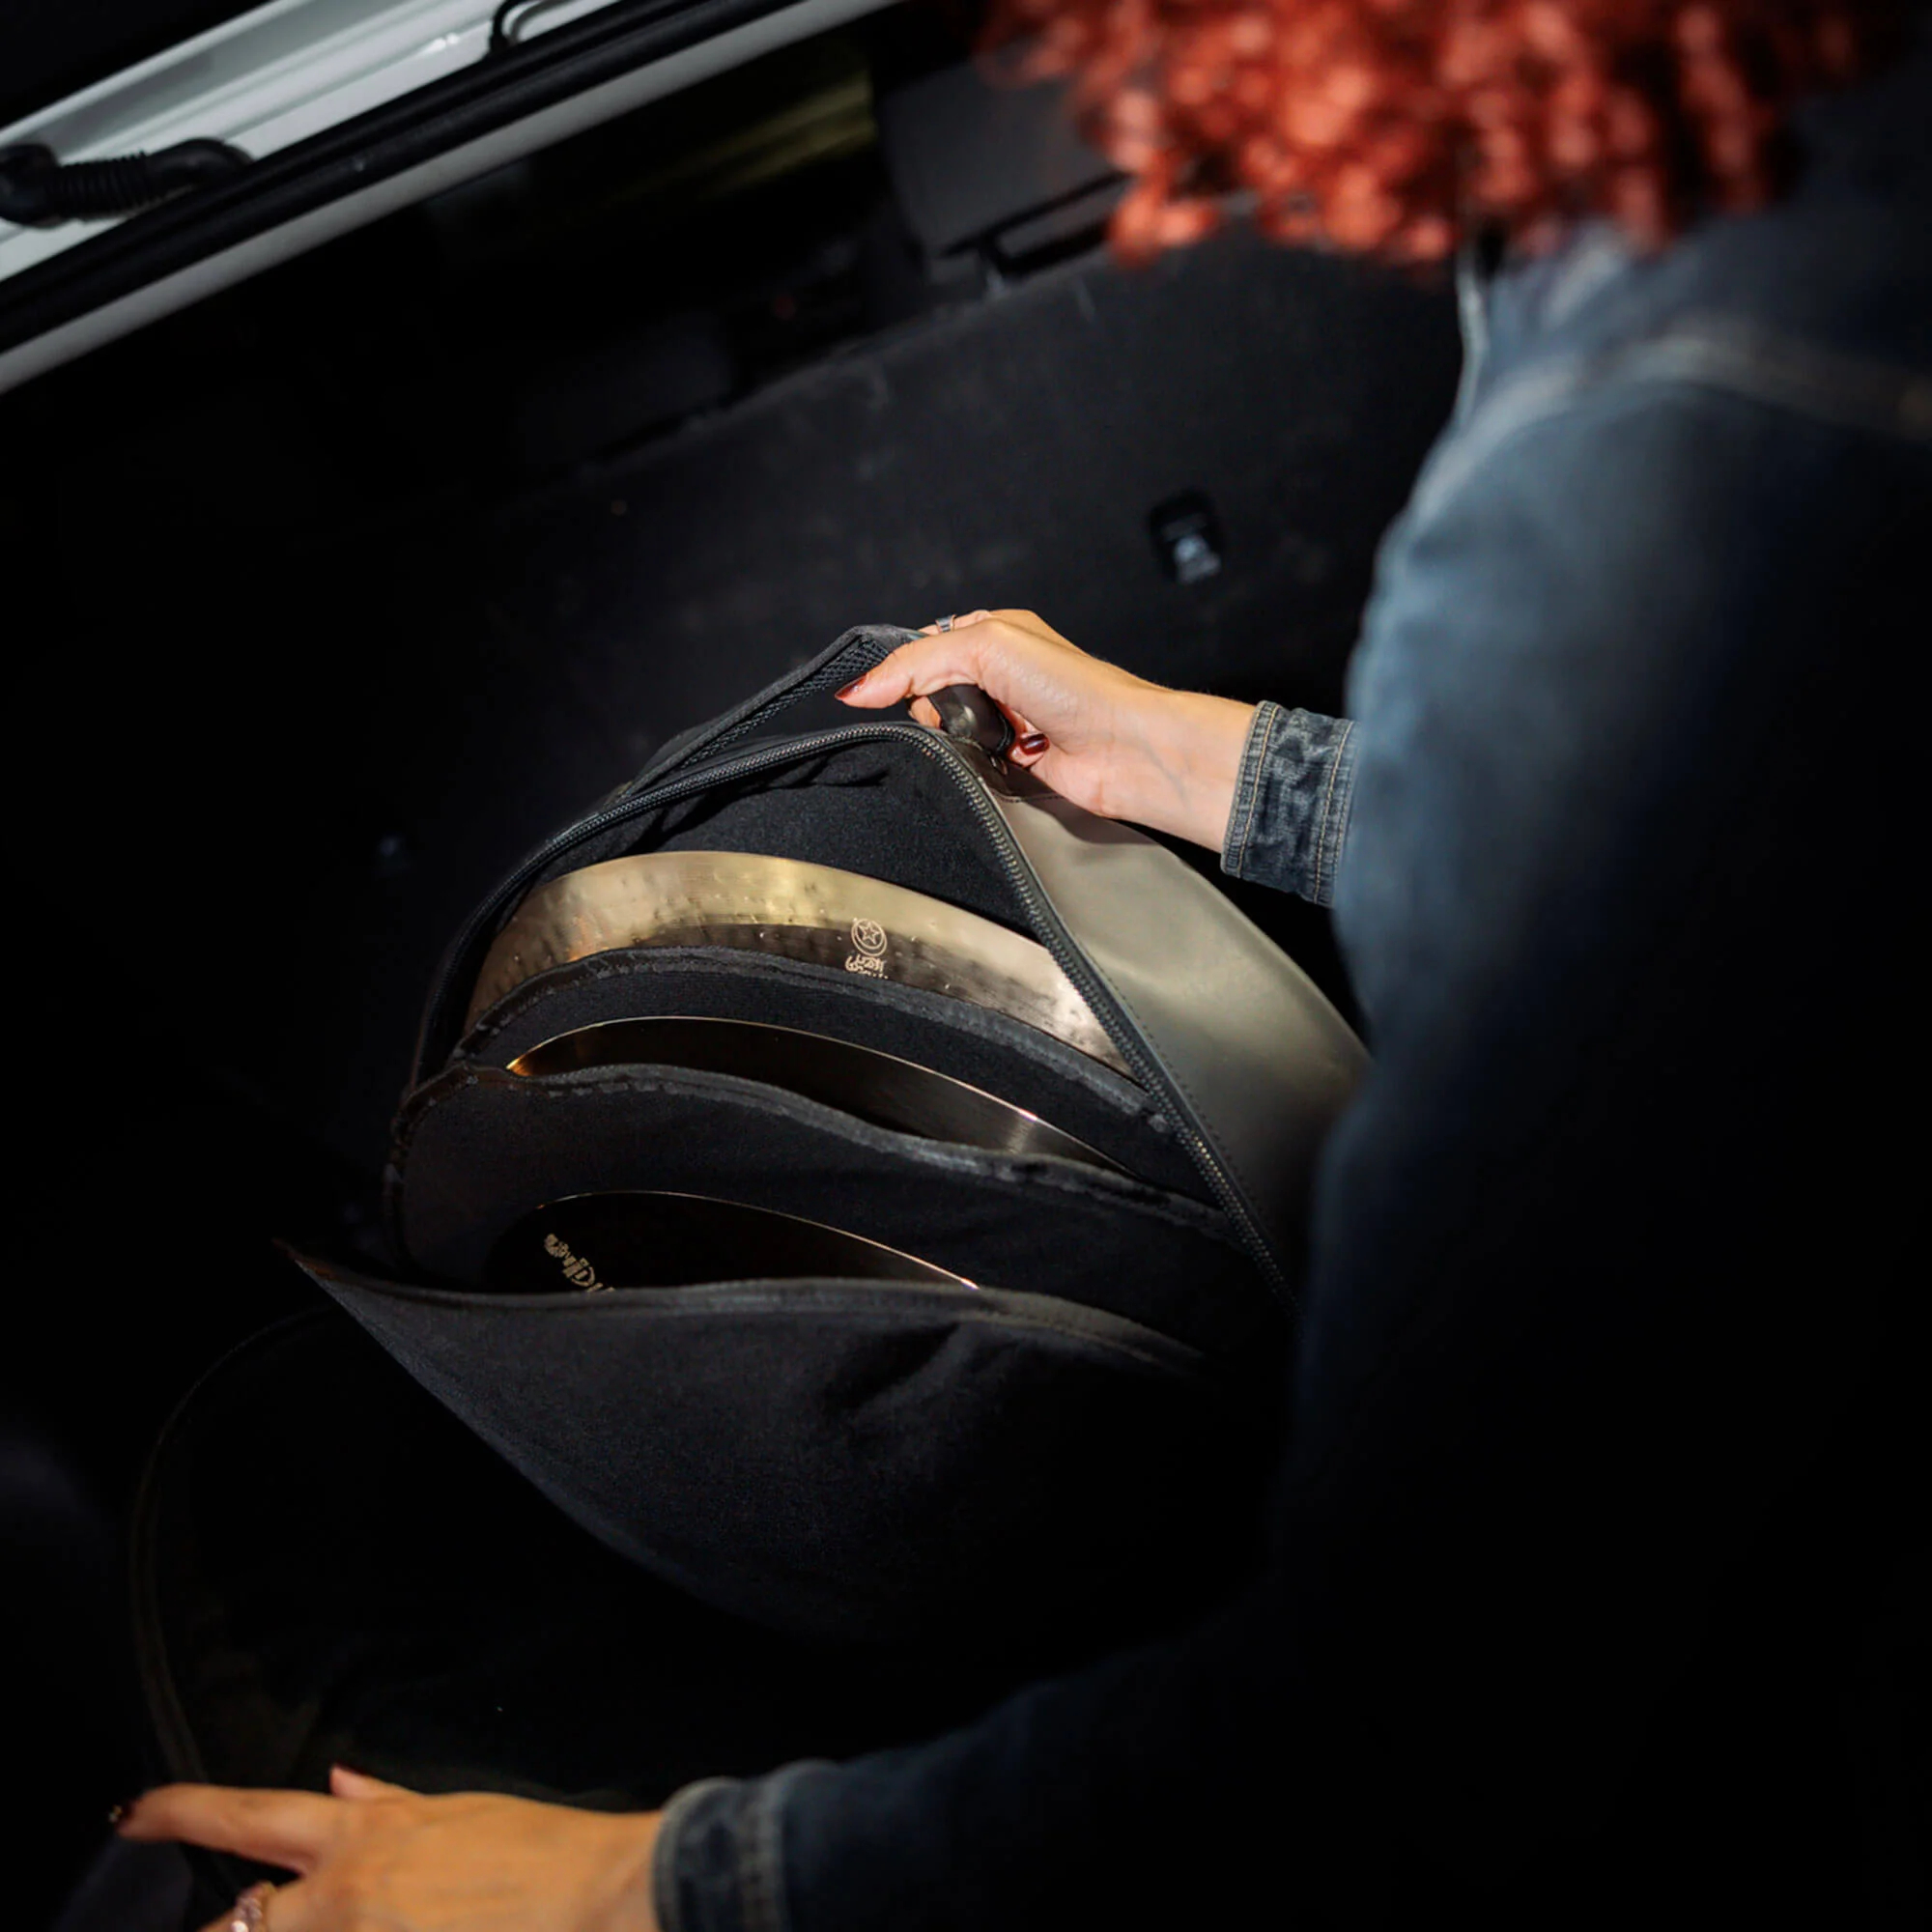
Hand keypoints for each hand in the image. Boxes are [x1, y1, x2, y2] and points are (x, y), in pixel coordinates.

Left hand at [118, 1766, 660, 1931]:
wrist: (601, 1900)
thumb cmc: (540, 1851)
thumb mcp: (457, 1811)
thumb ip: (386, 1805)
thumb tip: (340, 1781)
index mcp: (362, 1841)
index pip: (248, 1818)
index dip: (180, 1812)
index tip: (132, 1814)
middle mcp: (343, 1902)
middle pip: (240, 1925)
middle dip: (228, 1928)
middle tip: (230, 1921)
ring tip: (361, 1914)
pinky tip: (403, 1931)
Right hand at [839, 609, 1255, 851]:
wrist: (1123, 748)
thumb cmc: (1077, 688)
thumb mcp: (986, 647)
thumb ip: (917, 662)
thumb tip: (860, 686)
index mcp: (996, 632)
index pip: (926, 646)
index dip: (905, 668)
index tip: (889, 687)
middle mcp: (1003, 673)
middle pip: (930, 691)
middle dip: (930, 705)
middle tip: (957, 710)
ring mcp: (1009, 717)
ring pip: (947, 730)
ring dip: (953, 736)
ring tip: (982, 734)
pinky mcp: (1015, 759)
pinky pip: (969, 763)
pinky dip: (972, 763)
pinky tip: (992, 758)